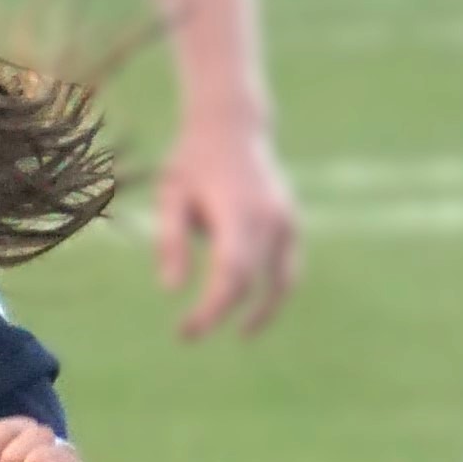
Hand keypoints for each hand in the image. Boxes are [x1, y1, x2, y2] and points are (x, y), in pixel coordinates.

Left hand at [151, 122, 299, 338]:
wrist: (232, 127)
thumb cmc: (193, 162)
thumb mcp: (170, 195)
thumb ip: (171, 240)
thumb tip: (172, 290)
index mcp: (238, 210)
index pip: (231, 273)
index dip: (211, 308)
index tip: (186, 331)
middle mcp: (270, 217)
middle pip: (251, 281)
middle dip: (220, 312)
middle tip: (186, 334)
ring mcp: (287, 220)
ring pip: (280, 281)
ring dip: (261, 311)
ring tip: (241, 334)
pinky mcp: (292, 223)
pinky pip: (288, 269)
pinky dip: (274, 291)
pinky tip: (253, 309)